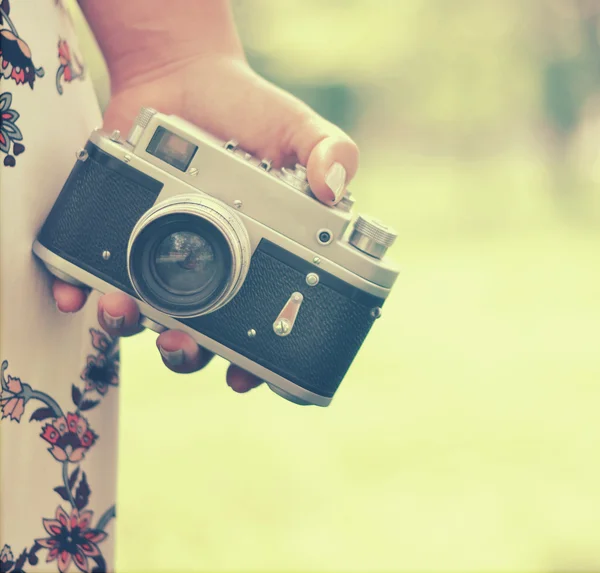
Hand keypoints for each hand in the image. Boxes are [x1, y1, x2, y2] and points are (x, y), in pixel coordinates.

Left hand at [53, 56, 358, 390]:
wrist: (184, 78)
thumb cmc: (252, 111)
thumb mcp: (298, 130)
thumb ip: (329, 151)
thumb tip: (336, 187)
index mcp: (265, 258)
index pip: (266, 326)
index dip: (259, 361)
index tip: (246, 377)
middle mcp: (217, 267)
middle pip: (203, 334)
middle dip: (189, 355)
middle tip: (181, 346)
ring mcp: (169, 253)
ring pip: (151, 313)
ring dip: (134, 326)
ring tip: (125, 311)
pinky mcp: (127, 232)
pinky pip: (104, 273)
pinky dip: (87, 292)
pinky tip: (82, 295)